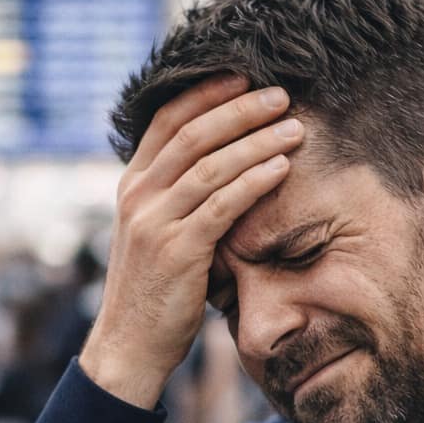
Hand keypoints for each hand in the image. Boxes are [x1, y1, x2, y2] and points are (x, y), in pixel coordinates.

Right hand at [81, 77, 303, 407]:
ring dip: (257, 141)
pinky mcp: (176, 251)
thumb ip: (175, 197)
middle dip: (240, 109)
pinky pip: (221, 205)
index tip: (245, 76)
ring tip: (294, 128)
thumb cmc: (152, 291)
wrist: (129, 346)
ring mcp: (154, 222)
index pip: (168, 120)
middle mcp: (138, 196)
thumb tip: (220, 163)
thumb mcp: (153, 233)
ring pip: (211, 165)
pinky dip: (254, 181)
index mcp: (132, 185)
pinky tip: (282, 168)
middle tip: (281, 95)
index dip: (207, 93)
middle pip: (193, 133)